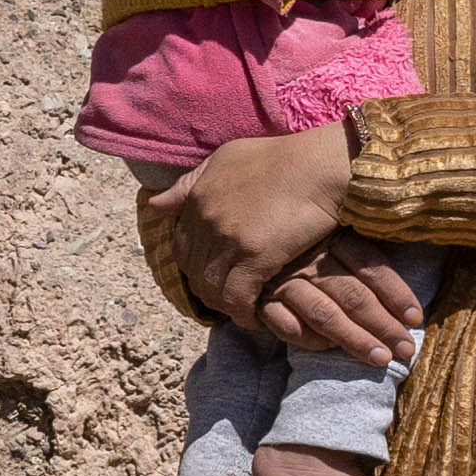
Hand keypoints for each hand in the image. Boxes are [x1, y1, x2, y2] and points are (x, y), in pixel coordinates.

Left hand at [151, 126, 364, 325]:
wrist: (319, 165)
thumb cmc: (281, 158)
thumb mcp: (227, 158)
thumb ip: (190, 183)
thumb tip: (155, 206)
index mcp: (197, 196)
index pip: (181, 248)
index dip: (195, 268)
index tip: (213, 276)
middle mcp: (207, 218)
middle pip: (195, 271)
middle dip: (208, 289)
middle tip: (228, 299)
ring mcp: (229, 238)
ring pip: (212, 288)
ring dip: (224, 305)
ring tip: (240, 310)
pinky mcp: (255, 255)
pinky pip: (236, 298)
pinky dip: (242, 312)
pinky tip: (254, 316)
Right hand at [260, 244, 426, 371]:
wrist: (242, 236)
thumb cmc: (301, 241)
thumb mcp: (331, 232)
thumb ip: (361, 253)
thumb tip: (401, 292)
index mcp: (333, 237)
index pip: (371, 266)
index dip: (396, 293)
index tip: (415, 318)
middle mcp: (310, 259)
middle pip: (353, 294)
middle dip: (382, 324)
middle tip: (405, 349)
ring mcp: (284, 280)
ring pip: (324, 313)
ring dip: (353, 338)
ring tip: (379, 358)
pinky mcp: (260, 300)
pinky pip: (286, 324)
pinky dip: (308, 338)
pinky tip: (329, 349)